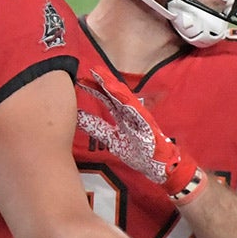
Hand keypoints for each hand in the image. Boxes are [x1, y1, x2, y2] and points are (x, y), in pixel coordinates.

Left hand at [75, 68, 205, 202]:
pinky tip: (123, 98)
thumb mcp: (111, 139)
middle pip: (116, 95)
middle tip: (93, 70)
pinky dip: (132, 106)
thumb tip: (77, 118)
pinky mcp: (149, 128)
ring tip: (105, 80)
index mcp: (122, 116)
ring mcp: (141, 119)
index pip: (107, 99)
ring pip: (128, 101)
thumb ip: (96, 128)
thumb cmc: (138, 152)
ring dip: (116, 90)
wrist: (159, 167)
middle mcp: (132, 114)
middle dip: (105, 82)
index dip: (95, 89)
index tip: (81, 80)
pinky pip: (140, 115)